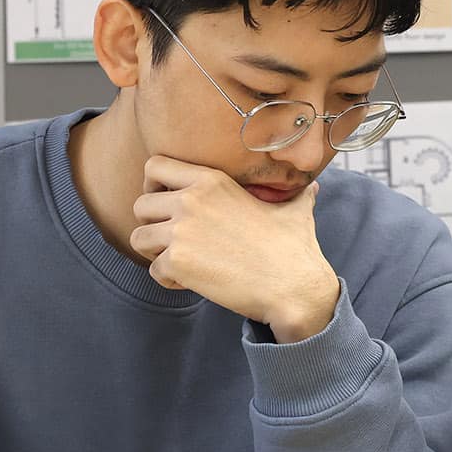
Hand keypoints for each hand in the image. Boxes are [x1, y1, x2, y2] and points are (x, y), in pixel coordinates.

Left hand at [130, 156, 339, 341]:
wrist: (294, 286)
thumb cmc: (295, 250)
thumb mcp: (295, 210)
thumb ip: (296, 194)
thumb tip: (314, 186)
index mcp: (211, 180)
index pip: (154, 166)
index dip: (153, 186)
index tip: (168, 204)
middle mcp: (190, 200)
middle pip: (139, 205)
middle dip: (152, 225)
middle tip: (175, 242)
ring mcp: (180, 231)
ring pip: (138, 238)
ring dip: (156, 254)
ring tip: (184, 263)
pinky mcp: (177, 262)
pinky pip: (153, 271)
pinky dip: (169, 280)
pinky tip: (195, 282)